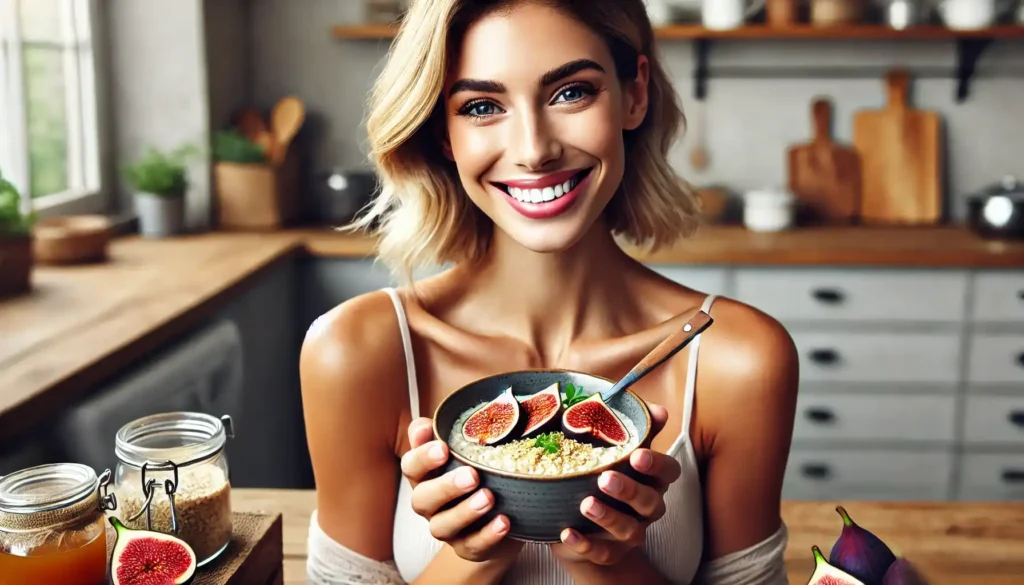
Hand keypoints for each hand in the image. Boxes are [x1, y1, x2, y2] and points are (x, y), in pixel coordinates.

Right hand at [400, 417, 523, 562]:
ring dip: (465, 512)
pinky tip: (504, 521)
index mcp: (424, 476)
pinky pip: (472, 546)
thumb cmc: (478, 471)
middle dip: (445, 487)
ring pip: (443, 526)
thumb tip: (426, 423)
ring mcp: (447, 529)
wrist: (502, 512)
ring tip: (489, 497)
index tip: (442, 447)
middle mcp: (429, 504)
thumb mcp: (463, 449)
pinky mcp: (467, 548)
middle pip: (422, 499)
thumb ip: (445, 432)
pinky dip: (487, 535)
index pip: (411, 467)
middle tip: (472, 476)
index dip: (422, 458)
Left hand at [550, 403, 681, 565]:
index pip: (668, 472)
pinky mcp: (609, 553)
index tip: (636, 455)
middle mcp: (647, 508)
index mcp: (651, 480)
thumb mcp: (615, 450)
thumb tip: (658, 409)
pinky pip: (601, 553)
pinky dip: (585, 544)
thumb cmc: (601, 476)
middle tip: (604, 478)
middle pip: (650, 502)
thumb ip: (634, 428)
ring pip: (629, 530)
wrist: (583, 524)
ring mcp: (629, 533)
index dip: (656, 465)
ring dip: (608, 517)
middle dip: (630, 490)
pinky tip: (567, 532)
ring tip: (585, 504)